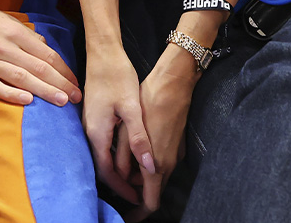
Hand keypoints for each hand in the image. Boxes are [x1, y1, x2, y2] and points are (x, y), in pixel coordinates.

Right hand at [0, 1, 81, 106]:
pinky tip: (28, 101)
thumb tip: (45, 47)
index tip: (76, 81)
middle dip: (60, 83)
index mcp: (13, 31)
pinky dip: (11, 94)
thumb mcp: (6, 20)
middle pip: (37, 67)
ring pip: (20, 78)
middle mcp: (2, 46)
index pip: (45, 53)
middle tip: (77, 97)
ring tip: (61, 101)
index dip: (63, 69)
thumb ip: (26, 35)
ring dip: (43, 90)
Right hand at [82, 44, 153, 205]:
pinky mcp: (94, 115)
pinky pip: (102, 143)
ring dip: (117, 168)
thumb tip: (149, 167)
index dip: (122, 188)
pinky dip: (114, 154)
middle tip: (139, 193)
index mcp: (97, 132)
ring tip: (135, 177)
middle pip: (102, 166)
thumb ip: (139, 138)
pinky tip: (126, 154)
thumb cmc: (117, 75)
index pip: (107, 172)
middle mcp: (89, 131)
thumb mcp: (131, 107)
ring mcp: (90, 123)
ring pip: (102, 154)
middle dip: (120, 182)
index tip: (139, 197)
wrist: (103, 52)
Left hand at [116, 45, 197, 221]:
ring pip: (155, 175)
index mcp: (157, 164)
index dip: (137, 213)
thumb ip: (125, 157)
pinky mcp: (175, 143)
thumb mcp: (129, 129)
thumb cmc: (150, 102)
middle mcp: (168, 164)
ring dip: (139, 174)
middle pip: (151, 190)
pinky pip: (160, 161)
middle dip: (134, 190)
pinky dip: (146, 162)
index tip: (125, 215)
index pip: (150, 203)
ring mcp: (174, 153)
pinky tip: (132, 147)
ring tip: (120, 160)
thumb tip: (120, 177)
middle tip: (115, 180)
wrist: (174, 81)